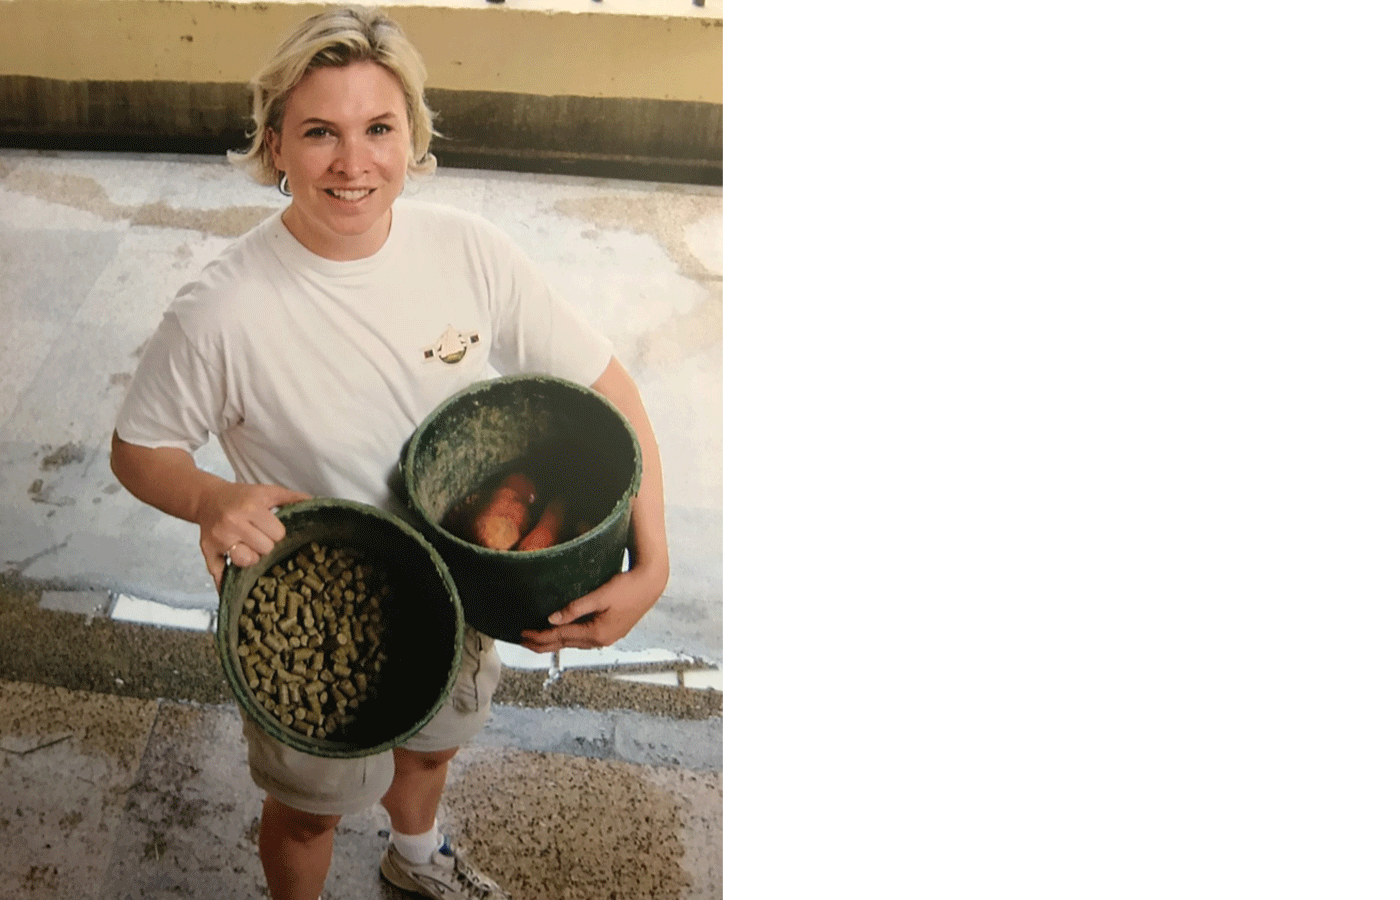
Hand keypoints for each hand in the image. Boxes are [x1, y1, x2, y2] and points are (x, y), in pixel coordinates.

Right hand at [195, 482, 311, 589]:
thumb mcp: (268, 492)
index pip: (277, 534)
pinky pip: (217, 572)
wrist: (207, 498)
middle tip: (260, 537)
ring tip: (249, 548)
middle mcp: (232, 523)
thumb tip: (318, 504)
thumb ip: (293, 498)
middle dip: (266, 546)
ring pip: (246, 561)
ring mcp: (218, 539)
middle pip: (264, 549)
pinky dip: (225, 582)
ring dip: (251, 558)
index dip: (278, 533)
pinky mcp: (207, 550)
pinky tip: (232, 585)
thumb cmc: (242, 497)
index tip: (271, 528)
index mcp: (250, 508)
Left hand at [518, 563, 666, 652]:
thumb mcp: (600, 595)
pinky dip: (568, 638)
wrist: (651, 585)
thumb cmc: (627, 586)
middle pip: (565, 645)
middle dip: (542, 644)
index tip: (522, 634)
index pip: (560, 637)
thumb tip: (552, 620)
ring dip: (554, 642)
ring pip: (574, 644)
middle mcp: (601, 641)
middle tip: (522, 641)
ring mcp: (607, 639)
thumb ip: (575, 608)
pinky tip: (563, 635)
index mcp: (597, 633)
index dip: (539, 636)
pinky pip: (583, 640)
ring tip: (538, 640)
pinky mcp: (611, 632)